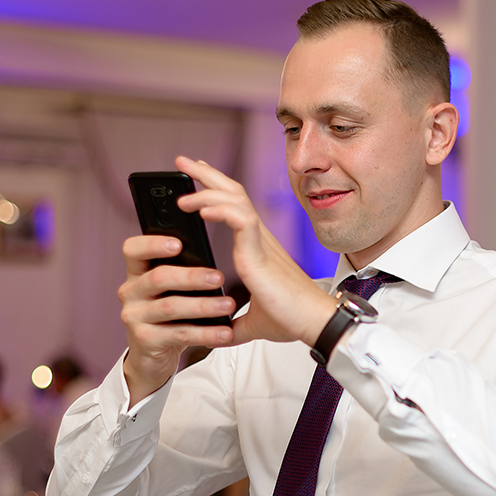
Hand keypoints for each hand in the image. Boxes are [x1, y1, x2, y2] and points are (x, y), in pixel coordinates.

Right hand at [119, 235, 237, 404]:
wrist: (152, 359)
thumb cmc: (167, 319)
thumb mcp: (169, 294)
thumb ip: (181, 276)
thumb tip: (213, 266)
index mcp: (136, 274)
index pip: (133, 249)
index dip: (153, 243)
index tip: (179, 244)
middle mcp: (130, 293)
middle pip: (158, 278)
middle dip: (191, 277)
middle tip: (219, 278)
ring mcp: (133, 317)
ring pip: (170, 306)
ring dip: (202, 305)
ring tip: (228, 305)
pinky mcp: (144, 340)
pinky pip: (179, 334)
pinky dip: (205, 333)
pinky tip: (224, 332)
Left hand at [173, 156, 336, 348]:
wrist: (314, 324)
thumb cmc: (292, 319)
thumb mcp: (253, 322)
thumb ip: (235, 324)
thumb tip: (221, 334)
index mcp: (258, 247)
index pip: (235, 206)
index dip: (215, 188)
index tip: (196, 175)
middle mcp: (260, 238)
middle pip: (233, 192)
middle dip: (207, 175)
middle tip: (184, 161)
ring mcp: (262, 243)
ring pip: (234, 200)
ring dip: (206, 192)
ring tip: (182, 195)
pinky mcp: (261, 254)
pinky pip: (240, 220)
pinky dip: (220, 211)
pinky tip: (202, 211)